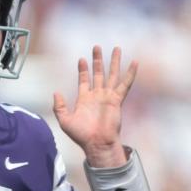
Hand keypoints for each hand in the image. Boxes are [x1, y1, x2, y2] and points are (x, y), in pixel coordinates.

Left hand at [53, 46, 137, 166]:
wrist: (96, 143)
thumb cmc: (81, 135)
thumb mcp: (64, 120)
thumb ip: (59, 106)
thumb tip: (56, 92)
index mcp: (84, 99)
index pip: (84, 80)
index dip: (83, 70)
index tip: (81, 59)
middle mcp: (97, 95)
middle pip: (98, 73)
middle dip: (97, 60)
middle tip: (96, 47)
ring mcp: (108, 97)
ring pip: (112, 75)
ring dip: (113, 62)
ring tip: (116, 48)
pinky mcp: (117, 100)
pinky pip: (125, 84)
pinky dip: (130, 73)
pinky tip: (134, 62)